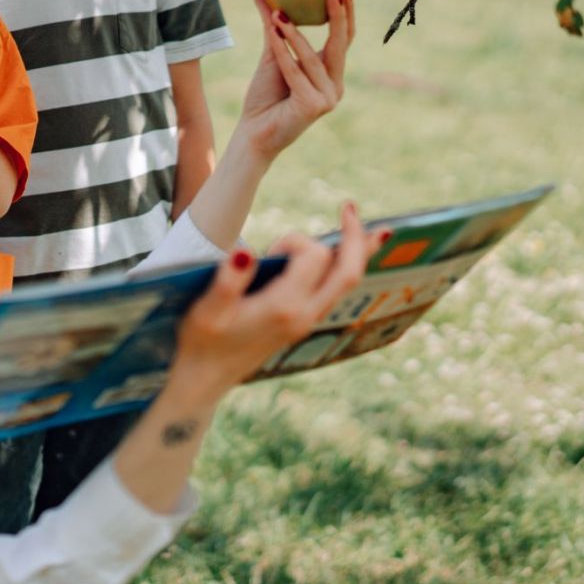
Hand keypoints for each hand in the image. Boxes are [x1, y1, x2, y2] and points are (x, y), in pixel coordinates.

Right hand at [170, 201, 385, 398]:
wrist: (205, 378)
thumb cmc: (201, 341)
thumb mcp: (207, 309)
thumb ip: (228, 280)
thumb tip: (246, 251)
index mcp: (284, 307)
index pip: (314, 258)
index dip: (296, 241)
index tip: (270, 250)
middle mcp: (304, 315)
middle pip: (349, 272)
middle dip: (354, 238)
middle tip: (350, 206)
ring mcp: (307, 320)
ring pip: (348, 282)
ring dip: (360, 253)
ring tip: (381, 230)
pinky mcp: (303, 322)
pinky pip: (336, 290)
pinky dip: (348, 268)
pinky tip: (353, 255)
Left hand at [238, 0, 354, 160]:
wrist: (252, 133)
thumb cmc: (264, 97)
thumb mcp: (272, 56)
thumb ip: (273, 29)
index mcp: (330, 75)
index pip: (343, 40)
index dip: (345, 15)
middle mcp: (334, 87)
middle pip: (340, 46)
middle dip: (338, 17)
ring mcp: (327, 98)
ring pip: (312, 58)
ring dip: (295, 35)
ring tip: (280, 14)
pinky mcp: (313, 106)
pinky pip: (296, 71)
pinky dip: (283, 52)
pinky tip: (273, 32)